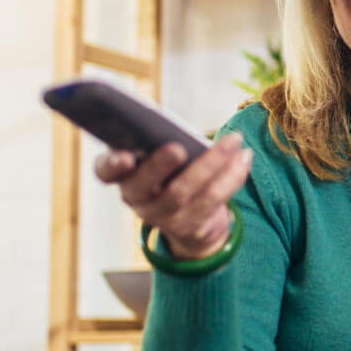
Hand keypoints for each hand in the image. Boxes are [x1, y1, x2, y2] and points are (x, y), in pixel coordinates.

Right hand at [93, 132, 252, 259]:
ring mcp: (162, 217)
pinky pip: (212, 201)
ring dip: (212, 164)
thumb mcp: (162, 154)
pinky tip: (244, 158)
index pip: (106, 171)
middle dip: (160, 166)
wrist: (190, 219)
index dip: (112, 165)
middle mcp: (137, 199)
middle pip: (146, 185)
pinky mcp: (190, 226)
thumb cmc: (173, 170)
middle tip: (178, 148)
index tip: (124, 156)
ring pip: (185, 193)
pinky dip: (231, 177)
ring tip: (234, 141)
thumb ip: (160, 140)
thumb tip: (170, 124)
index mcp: (123, 175)